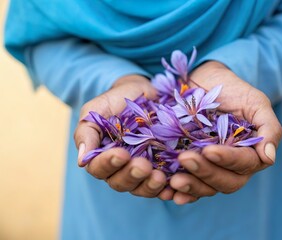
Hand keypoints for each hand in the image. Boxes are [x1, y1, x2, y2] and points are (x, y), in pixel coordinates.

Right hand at [74, 75, 167, 197]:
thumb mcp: (96, 110)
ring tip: (159, 177)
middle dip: (131, 176)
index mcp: (101, 156)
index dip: (109, 164)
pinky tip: (174, 187)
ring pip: (141, 187)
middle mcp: (121, 168)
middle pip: (121, 182)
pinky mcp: (162, 167)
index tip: (121, 154)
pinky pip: (163, 184)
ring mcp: (142, 169)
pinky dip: (167, 189)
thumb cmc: (115, 101)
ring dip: (149, 186)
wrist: (143, 91)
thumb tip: (81, 161)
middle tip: (143, 166)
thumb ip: (87, 132)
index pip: (99, 169)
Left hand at [169, 61, 281, 203]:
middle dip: (205, 173)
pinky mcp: (192, 167)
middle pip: (225, 181)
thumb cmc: (234, 90)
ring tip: (172, 181)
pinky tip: (168, 193)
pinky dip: (180, 192)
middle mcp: (232, 166)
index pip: (244, 164)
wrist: (205, 81)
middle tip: (185, 159)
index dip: (228, 160)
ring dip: (191, 186)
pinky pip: (189, 185)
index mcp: (251, 153)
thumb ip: (269, 128)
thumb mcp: (255, 103)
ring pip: (206, 187)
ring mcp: (211, 167)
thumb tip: (269, 158)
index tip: (209, 151)